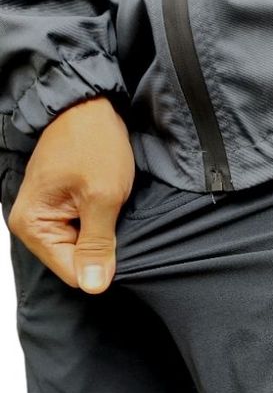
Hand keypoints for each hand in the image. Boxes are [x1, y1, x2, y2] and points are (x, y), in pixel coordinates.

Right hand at [7, 95, 134, 293]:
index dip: (101, 264)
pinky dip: (103, 224)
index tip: (118, 241)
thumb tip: (93, 286)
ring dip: (105, 234)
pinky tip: (109, 206)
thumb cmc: (93, 143)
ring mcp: (49, 218)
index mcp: (34, 226)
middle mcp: (34, 226)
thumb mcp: (102, 196)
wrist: (90, 107)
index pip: (72, 273)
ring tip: (112, 208)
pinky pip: (87, 232)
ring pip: (84, 249)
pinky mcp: (64, 210)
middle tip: (116, 217)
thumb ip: (97, 244)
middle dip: (103, 248)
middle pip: (77, 263)